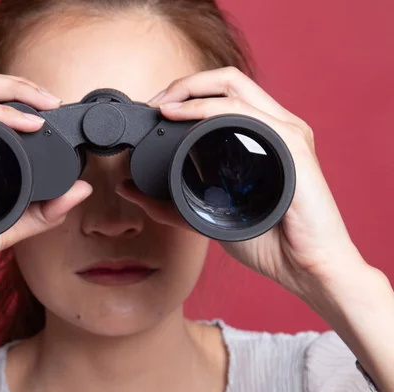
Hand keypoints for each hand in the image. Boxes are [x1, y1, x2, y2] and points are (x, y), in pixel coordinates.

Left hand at [116, 67, 367, 295]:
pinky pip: (241, 111)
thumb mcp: (208, 217)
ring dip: (190, 89)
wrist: (305, 268)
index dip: (185, 93)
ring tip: (162, 106)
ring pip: (233, 85)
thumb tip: (128, 189)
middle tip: (154, 105)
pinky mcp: (290, 143)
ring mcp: (284, 131)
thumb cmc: (268, 242)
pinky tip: (182, 115)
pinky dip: (205, 107)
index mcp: (261, 138)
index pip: (222, 95)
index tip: (154, 112)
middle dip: (182, 85)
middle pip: (226, 80)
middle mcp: (274, 127)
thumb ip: (170, 203)